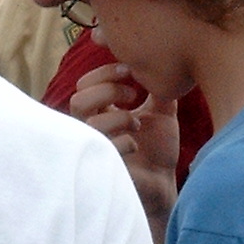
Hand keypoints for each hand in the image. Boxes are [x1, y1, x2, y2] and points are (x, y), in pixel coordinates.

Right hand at [68, 64, 179, 231]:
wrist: (165, 183)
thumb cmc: (158, 149)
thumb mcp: (160, 112)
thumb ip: (156, 88)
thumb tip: (160, 60)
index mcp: (100, 112)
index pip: (85, 85)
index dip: (102, 73)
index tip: (128, 69)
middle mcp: (92, 128)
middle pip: (78, 100)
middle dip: (107, 92)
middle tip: (132, 96)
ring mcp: (95, 147)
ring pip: (90, 123)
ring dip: (119, 118)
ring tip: (138, 125)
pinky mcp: (104, 166)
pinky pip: (106, 147)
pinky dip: (125, 141)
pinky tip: (137, 146)